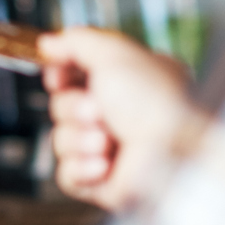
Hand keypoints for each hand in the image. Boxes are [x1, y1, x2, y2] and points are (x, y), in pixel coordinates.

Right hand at [40, 28, 196, 212]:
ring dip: (79, 139)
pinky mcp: (103, 182)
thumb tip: (48, 43)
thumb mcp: (114, 53)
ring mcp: (110, 150)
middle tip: (98, 110)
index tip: (59, 77)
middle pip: (61, 107)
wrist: (176, 152)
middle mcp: (117, 115)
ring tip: (107, 141)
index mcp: (124, 82)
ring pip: (61, 141)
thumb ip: (77, 42)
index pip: (73, 75)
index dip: (60, 76)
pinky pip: (67, 175)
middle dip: (73, 108)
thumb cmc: (157, 101)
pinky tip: (104, 164)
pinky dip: (81, 168)